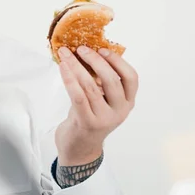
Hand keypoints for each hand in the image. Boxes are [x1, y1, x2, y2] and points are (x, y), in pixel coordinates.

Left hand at [55, 46, 137, 165]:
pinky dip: (69, 78)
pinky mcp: (87, 122)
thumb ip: (100, 81)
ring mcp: (104, 118)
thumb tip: (88, 52)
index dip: (118, 61)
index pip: (131, 78)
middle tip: (81, 48)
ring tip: (65, 53)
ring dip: (76, 66)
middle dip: (95, 60)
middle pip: (112, 79)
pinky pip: (78, 96)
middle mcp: (120, 111)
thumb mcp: (100, 99)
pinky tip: (62, 67)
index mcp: (127, 102)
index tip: (103, 48)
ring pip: (91, 86)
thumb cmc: (88, 116)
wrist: (79, 146)